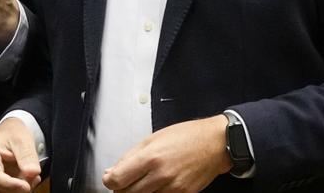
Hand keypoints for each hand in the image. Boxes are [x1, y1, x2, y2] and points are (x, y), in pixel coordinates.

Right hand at [0, 117, 41, 192]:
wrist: (11, 133)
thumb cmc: (13, 132)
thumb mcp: (22, 139)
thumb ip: (27, 156)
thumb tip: (32, 173)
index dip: (10, 184)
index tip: (26, 186)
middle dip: (18, 188)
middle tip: (35, 177)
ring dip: (21, 189)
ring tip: (34, 176)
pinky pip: (10, 192)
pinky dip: (21, 189)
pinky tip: (30, 179)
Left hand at [101, 115, 230, 192]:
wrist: (214, 144)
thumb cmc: (186, 137)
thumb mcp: (152, 139)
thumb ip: (129, 157)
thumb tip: (112, 171)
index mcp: (150, 157)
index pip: (117, 180)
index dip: (109, 180)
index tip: (110, 178)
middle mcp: (160, 175)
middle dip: (122, 188)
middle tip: (125, 180)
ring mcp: (172, 188)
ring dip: (137, 192)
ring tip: (142, 181)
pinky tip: (156, 185)